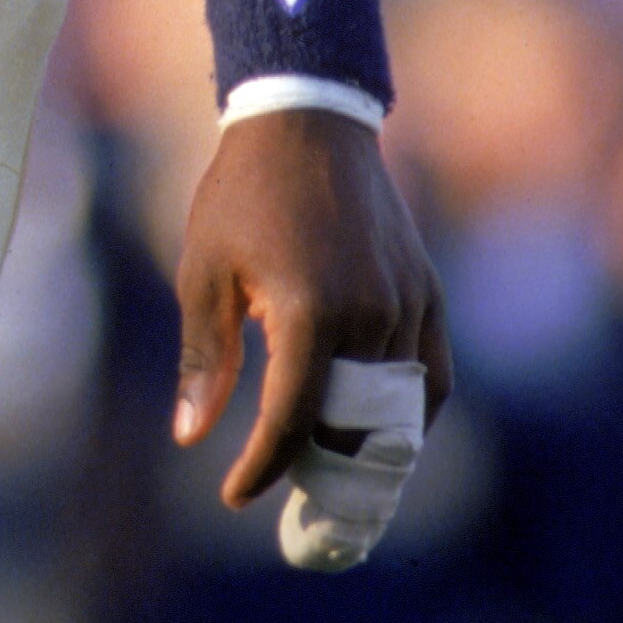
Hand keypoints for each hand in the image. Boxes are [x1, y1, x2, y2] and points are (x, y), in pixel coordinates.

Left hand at [174, 112, 448, 508]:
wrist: (306, 122)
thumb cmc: (241, 196)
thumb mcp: (203, 273)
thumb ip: (203, 359)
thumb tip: (191, 436)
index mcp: (309, 312)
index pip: (291, 422)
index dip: (261, 469)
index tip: (233, 497)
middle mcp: (369, 314)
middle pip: (349, 427)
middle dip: (315, 471)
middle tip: (286, 501)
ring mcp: (407, 303)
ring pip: (394, 409)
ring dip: (361, 448)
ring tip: (328, 478)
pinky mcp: (427, 291)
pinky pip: (432, 375)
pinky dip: (411, 415)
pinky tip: (380, 433)